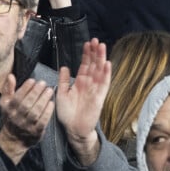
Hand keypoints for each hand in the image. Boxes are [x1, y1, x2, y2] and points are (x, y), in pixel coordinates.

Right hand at [0, 74, 54, 163]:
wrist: (13, 139)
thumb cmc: (11, 117)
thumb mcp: (6, 103)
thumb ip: (8, 89)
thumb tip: (11, 76)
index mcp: (9, 109)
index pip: (17, 98)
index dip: (25, 88)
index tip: (33, 80)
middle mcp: (17, 118)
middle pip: (26, 104)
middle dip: (35, 92)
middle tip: (43, 83)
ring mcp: (26, 126)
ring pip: (35, 112)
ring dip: (43, 100)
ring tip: (49, 90)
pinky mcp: (35, 132)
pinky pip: (42, 122)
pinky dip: (47, 112)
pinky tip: (51, 104)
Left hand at [56, 38, 110, 165]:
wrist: (73, 130)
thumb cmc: (67, 114)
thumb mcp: (61, 94)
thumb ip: (64, 81)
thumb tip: (64, 67)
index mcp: (80, 82)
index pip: (85, 65)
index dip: (86, 54)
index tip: (87, 43)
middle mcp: (89, 84)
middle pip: (94, 65)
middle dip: (95, 52)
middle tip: (96, 40)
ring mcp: (95, 89)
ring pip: (100, 70)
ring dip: (101, 58)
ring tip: (102, 46)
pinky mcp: (100, 97)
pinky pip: (104, 83)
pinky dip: (106, 74)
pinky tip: (107, 64)